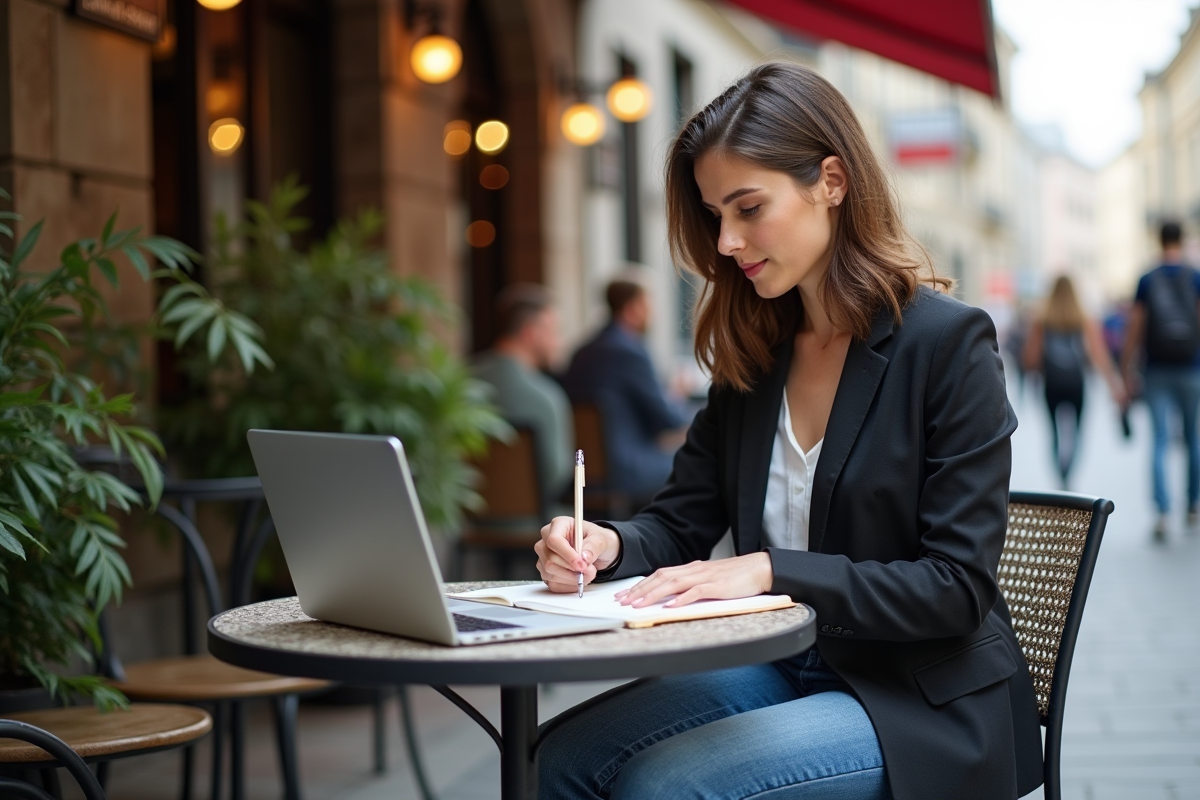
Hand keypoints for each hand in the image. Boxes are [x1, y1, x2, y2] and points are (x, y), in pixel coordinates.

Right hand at [535, 517, 620, 592]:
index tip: (582, 565)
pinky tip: (579, 580)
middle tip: (590, 571)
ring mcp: (544, 556)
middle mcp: (546, 540)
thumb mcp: (601, 539)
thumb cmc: (596, 540)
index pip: (554, 540)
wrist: (597, 551)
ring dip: (571, 578)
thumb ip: (593, 547)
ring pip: (549, 572)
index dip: (567, 555)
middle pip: (549, 559)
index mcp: (559, 525)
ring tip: (588, 574)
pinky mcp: (546, 571)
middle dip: (571, 569)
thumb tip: (585, 558)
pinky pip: (552, 583)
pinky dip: (568, 586)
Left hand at [615, 552, 773, 608]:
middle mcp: (694, 570)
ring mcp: (706, 577)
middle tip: (622, 601)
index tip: (624, 595)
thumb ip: (691, 585)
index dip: (640, 585)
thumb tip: (672, 596)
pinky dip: (681, 598)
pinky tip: (670, 606)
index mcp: (691, 569)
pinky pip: (696, 591)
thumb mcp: (709, 579)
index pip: (659, 575)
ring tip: (638, 604)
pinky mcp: (718, 585)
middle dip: (639, 590)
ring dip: (653, 595)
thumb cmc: (736, 576)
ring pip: (673, 584)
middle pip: (661, 578)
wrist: (760, 568)